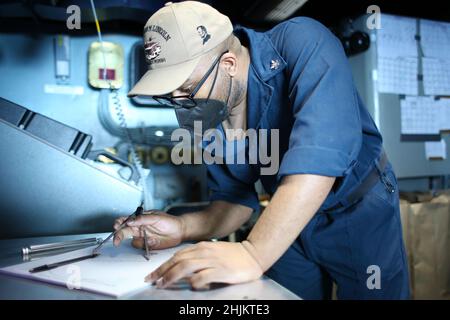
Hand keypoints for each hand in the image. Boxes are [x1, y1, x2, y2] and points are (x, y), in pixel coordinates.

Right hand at [113, 211, 184, 249]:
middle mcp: (139, 228)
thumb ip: (142, 219)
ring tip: (151, 238)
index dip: (118, 223)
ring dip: (140, 241)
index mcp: (139, 219)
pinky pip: (142, 247)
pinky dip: (147, 245)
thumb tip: (129, 221)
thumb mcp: (156, 217)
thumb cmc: (169, 221)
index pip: (125, 220)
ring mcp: (143, 237)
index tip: (116, 227)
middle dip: (118, 236)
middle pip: (124, 232)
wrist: (180, 231)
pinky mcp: (147, 245)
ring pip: (133, 242)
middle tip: (116, 241)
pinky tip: (155, 241)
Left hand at [145, 241, 262, 289]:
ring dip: (172, 276)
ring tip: (163, 284)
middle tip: (152, 280)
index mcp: (201, 247)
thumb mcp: (211, 251)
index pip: (177, 255)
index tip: (153, 274)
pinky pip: (203, 276)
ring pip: (186, 267)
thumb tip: (180, 268)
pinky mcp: (221, 271)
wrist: (253, 254)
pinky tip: (190, 286)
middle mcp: (204, 252)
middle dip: (162, 271)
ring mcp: (212, 261)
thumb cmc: (232, 255)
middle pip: (177, 261)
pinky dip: (194, 282)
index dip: (163, 265)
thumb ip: (197, 257)